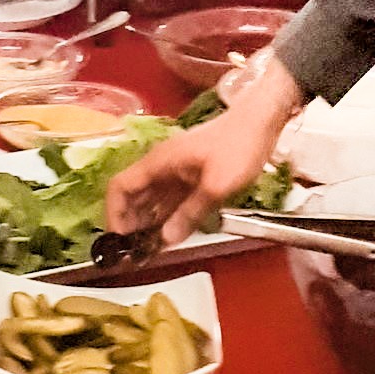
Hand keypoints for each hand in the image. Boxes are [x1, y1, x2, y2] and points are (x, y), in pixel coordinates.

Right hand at [105, 55, 304, 247]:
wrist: (261, 121)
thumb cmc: (239, 146)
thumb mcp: (217, 185)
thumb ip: (190, 213)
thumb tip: (166, 238)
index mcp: (159, 162)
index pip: (120, 187)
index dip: (113, 215)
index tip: (117, 241)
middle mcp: (161, 165)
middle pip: (132, 196)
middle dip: (128, 224)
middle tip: (133, 252)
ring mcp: (175, 170)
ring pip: (150, 199)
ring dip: (146, 223)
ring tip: (147, 249)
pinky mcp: (190, 175)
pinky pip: (169, 199)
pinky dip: (164, 217)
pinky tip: (168, 234)